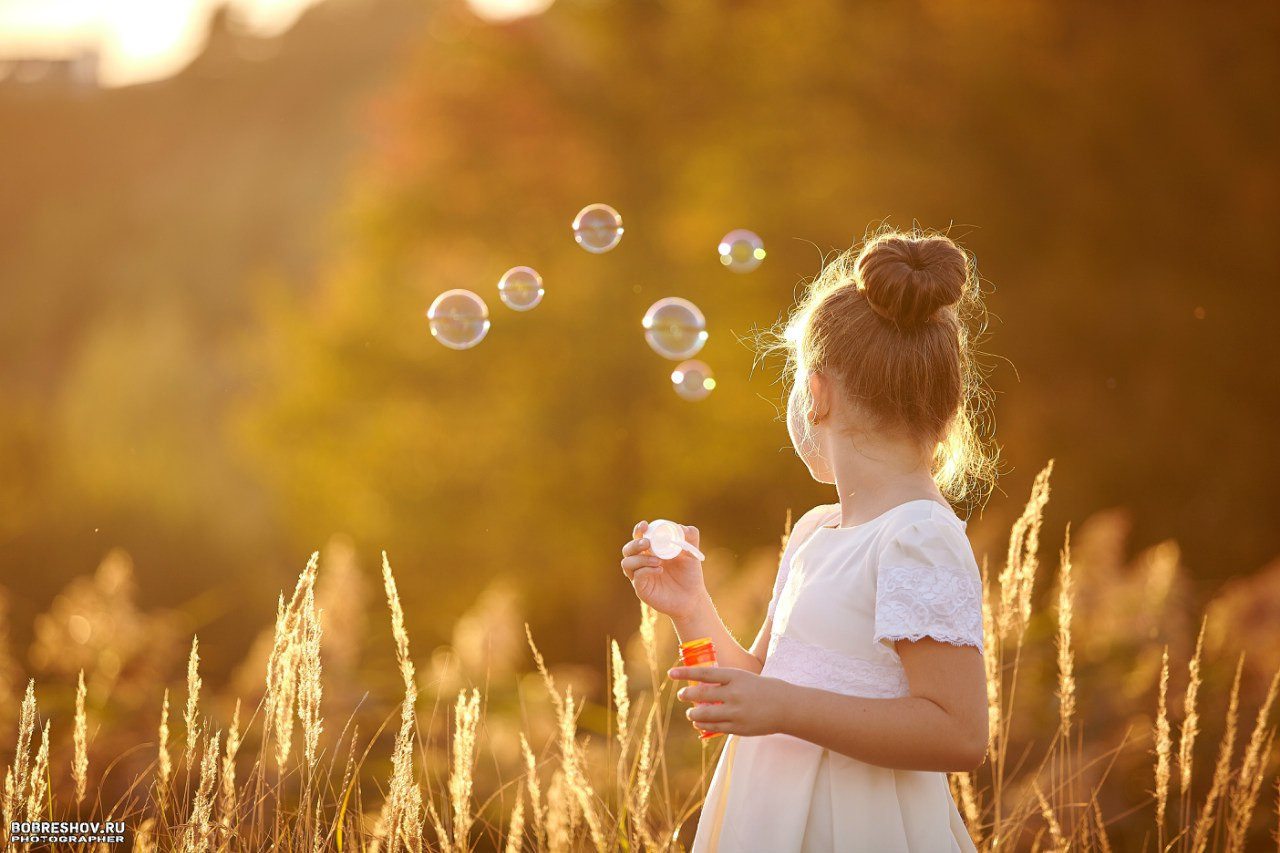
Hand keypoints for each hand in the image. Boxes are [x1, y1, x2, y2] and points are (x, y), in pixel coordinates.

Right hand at [620, 520, 708, 621]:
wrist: (692, 597)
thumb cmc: (690, 574)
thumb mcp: (692, 552)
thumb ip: (691, 536)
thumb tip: (680, 527)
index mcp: (651, 550)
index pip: (638, 537)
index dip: (638, 530)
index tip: (645, 525)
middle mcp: (642, 562)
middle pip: (628, 549)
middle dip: (635, 544)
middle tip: (648, 543)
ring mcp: (640, 576)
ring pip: (627, 563)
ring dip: (640, 558)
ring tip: (658, 560)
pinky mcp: (641, 589)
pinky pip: (636, 577)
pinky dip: (646, 570)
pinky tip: (660, 570)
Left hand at [667, 666, 791, 737]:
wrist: (787, 707)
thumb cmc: (765, 689)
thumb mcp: (745, 678)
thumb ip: (726, 682)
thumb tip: (704, 686)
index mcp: (736, 676)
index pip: (704, 673)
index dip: (685, 673)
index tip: (671, 674)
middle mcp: (734, 693)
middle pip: (701, 694)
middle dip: (687, 695)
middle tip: (681, 695)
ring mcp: (736, 712)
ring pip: (705, 714)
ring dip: (693, 714)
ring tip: (690, 714)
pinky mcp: (738, 728)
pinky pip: (715, 728)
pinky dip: (704, 726)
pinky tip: (700, 725)